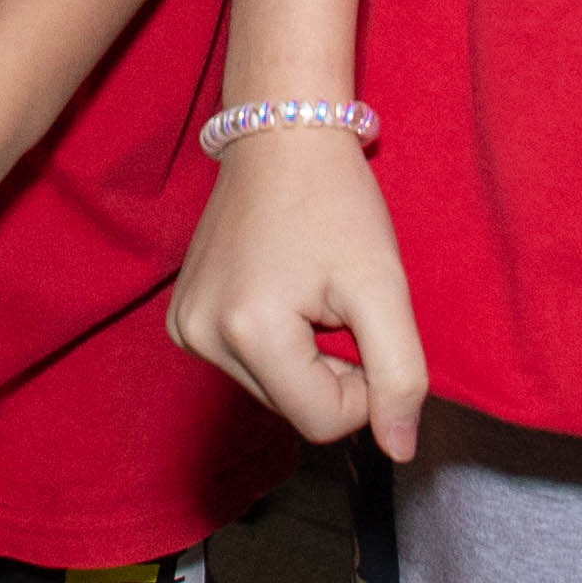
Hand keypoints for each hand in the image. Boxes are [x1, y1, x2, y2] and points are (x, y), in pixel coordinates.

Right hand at [166, 121, 424, 462]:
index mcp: (248, 332)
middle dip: (331, 368)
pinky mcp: (181, 319)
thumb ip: (400, 374)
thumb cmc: (336, 202)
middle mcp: (199, 337)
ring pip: (273, 391)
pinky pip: (247, 365)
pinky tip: (280, 289)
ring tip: (307, 288)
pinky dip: (276, 343)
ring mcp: (183, 328)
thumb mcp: (383, 286)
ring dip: (305, 355)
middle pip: (295, 409)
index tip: (362, 321)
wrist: (280, 134)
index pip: (324, 422)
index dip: (364, 386)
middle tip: (336, 299)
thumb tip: (400, 448)